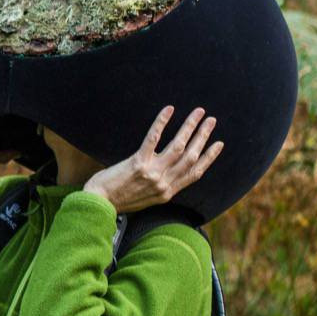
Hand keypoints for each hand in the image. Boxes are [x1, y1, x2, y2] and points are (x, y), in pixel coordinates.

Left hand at [83, 106, 223, 212]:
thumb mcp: (146, 199)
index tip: (218, 144)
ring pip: (178, 147)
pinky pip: (152, 139)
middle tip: (211, 120)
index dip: (209, 158)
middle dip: (203, 137)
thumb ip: (160, 187)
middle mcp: (163, 184)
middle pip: (190, 157)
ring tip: (198, 113)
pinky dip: (162, 123)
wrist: (98, 205)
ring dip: (190, 127)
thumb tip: (168, 174)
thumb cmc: (118, 200)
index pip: (195, 173)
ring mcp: (151, 173)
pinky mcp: (137, 163)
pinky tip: (169, 110)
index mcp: (167, 193)